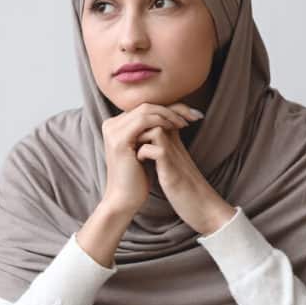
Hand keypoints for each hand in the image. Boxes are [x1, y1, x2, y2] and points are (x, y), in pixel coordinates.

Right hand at [100, 102, 196, 216]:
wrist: (125, 199)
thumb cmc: (137, 178)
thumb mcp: (145, 149)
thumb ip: (151, 132)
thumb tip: (172, 116)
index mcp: (116, 125)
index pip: (146, 108)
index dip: (170, 107)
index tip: (192, 114)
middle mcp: (111, 125)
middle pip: (146, 105)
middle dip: (173, 108)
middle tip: (194, 115)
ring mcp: (113, 131)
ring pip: (146, 109)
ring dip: (169, 114)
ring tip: (185, 123)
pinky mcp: (119, 140)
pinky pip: (143, 121)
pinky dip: (161, 121)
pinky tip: (174, 128)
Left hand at [135, 108, 236, 235]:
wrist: (203, 207)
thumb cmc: (186, 189)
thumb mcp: (174, 165)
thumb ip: (164, 152)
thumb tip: (145, 146)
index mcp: (175, 143)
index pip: (162, 116)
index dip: (146, 118)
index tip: (133, 131)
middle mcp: (176, 144)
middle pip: (160, 115)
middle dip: (140, 123)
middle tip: (130, 136)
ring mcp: (174, 155)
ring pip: (156, 127)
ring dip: (140, 134)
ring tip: (133, 146)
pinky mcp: (172, 169)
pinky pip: (155, 149)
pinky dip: (143, 152)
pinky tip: (139, 160)